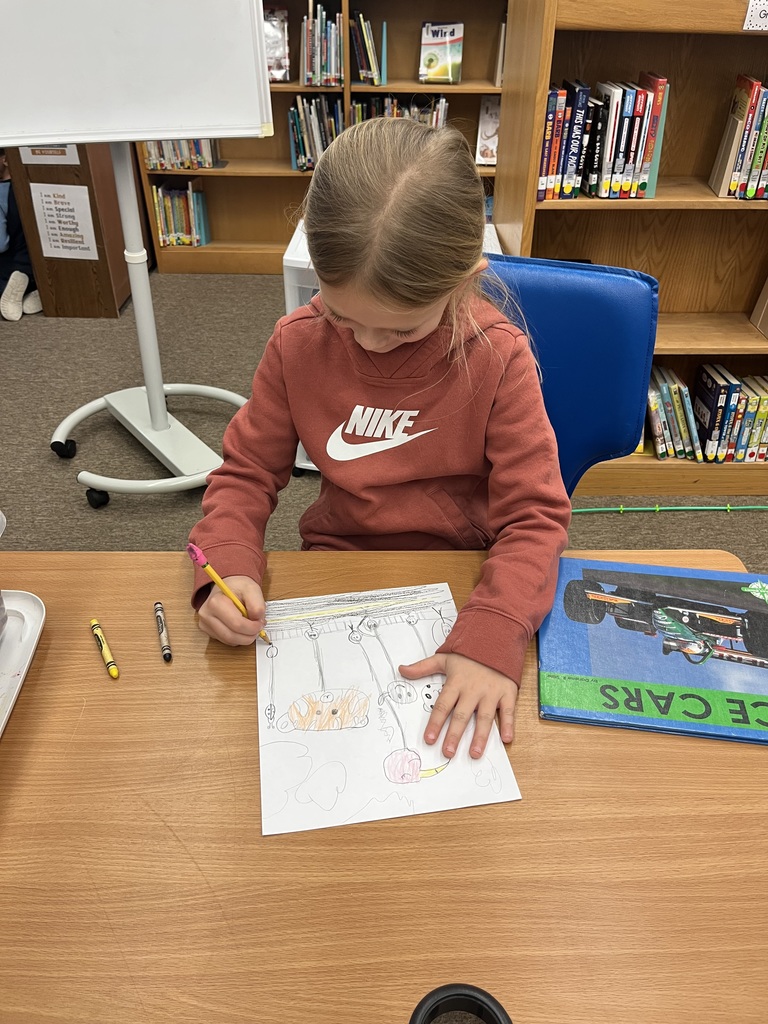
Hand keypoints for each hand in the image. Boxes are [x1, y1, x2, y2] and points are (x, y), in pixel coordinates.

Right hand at [197, 576, 265, 645]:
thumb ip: (257, 604)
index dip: (252, 627)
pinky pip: (226, 640)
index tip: (261, 623)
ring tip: (251, 626)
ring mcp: (205, 624)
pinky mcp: (208, 630)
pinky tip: (241, 627)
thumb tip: (257, 620)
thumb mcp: (252, 589)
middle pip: (231, 636)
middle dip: (249, 635)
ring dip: (244, 638)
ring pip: (229, 641)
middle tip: (258, 628)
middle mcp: (207, 615)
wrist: (227, 586)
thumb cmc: (238, 586)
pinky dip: (237, 637)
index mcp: (215, 603)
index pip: (236, 624)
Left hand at [399, 653, 517, 759]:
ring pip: (485, 717)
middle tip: (448, 752)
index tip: (429, 739)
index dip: (435, 723)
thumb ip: (422, 667)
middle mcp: (473, 689)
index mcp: (456, 682)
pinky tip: (506, 739)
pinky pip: (508, 711)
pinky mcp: (507, 692)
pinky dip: (509, 725)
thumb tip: (402, 670)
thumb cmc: (469, 652)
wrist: (496, 636)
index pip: (443, 706)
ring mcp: (491, 692)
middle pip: (462, 715)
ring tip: (475, 753)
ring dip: (480, 736)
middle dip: (454, 735)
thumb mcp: (444, 658)